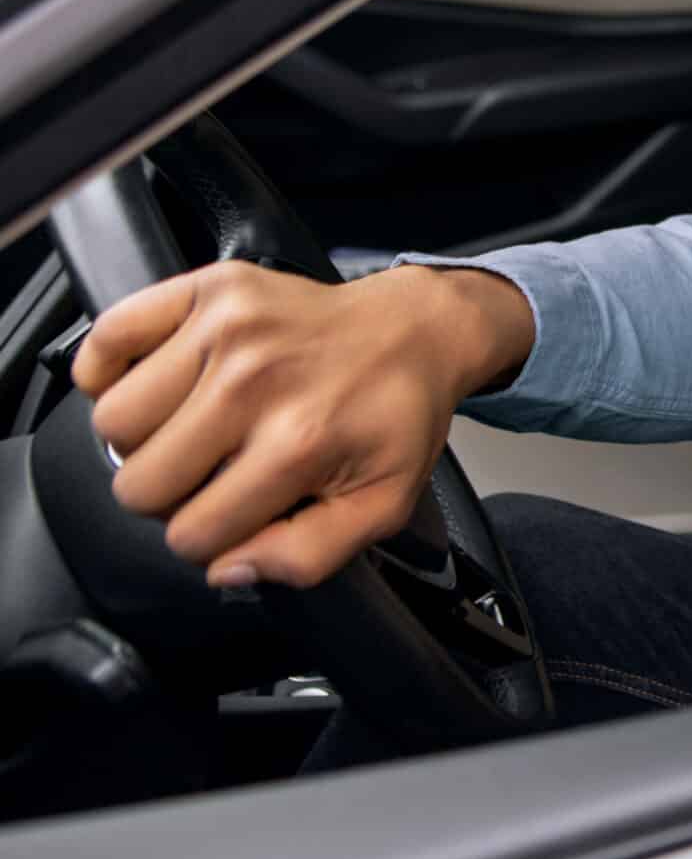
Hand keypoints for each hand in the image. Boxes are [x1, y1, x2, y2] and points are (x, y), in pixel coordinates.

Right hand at [67, 262, 533, 587]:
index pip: (191, 533)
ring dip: (144, 438)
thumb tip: (226, 569)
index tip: (236, 513)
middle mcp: (254, 381)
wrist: (415, 332)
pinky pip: (109, 337)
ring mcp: (226, 328)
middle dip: (171, 494)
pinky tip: (159, 385)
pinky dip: (113, 369)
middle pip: (139, 483)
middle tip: (213, 471)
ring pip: (113, 422)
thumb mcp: (382, 503)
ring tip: (194, 427)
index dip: (209, 538)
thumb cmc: (395, 415)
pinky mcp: (209, 289)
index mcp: (297, 441)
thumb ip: (307, 556)